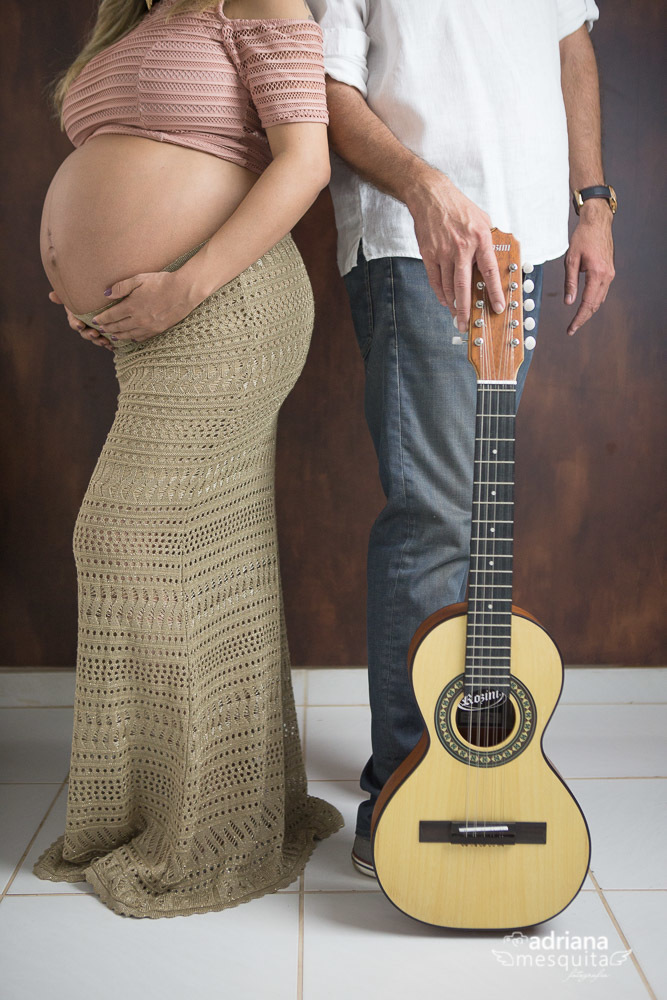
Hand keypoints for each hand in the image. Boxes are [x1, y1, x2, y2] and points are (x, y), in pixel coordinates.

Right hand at [48, 289, 113, 350]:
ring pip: (96, 338)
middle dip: (90, 335)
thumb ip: (64, 296)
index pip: (74, 323)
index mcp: (77, 318)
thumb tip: (51, 295)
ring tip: (105, 341)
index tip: (80, 324)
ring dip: (99, 341)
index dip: (76, 324)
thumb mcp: (76, 294)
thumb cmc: (86, 294)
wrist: (103, 298)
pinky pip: (106, 340)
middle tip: (95, 334)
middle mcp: (85, 326)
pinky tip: (113, 346)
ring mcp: (95, 330)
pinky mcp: (105, 333)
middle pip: (85, 333)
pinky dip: (109, 344)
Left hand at [88, 269, 195, 343]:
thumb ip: (121, 287)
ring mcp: (149, 326)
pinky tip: (131, 338)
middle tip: (100, 329)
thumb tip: (106, 294)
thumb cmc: (162, 282)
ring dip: (118, 336)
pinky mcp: (158, 330)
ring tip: (112, 336)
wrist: (184, 291)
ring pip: (129, 335)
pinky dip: (134, 338)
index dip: (101, 319)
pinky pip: (142, 337)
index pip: (111, 316)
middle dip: (107, 328)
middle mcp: (138, 319)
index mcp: (131, 306)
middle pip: (118, 327)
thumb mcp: (139, 279)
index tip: (95, 321)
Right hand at [405, 165, 505, 331]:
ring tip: (457, 315)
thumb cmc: (458, 207)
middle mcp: (462, 248)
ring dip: (453, 304)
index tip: (497, 307)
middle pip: (463, 286)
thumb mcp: (482, 219)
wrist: (430, 196)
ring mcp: (443, 252)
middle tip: (466, 325)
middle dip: (466, 309)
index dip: (494, 292)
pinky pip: (435, 280)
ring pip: (448, 286)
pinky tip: (446, 300)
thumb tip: (495, 259)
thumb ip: (488, 240)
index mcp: (480, 238)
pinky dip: (440, 293)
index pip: (490, 271)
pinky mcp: (429, 254)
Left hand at [564, 202, 614, 335]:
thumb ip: (570, 282)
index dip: (579, 318)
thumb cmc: (583, 238)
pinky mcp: (609, 271)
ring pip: (600, 299)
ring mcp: (610, 274)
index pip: (587, 303)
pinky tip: (585, 305)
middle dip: (583, 318)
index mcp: (597, 274)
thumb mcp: (571, 260)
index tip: (571, 329)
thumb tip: (569, 302)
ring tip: (577, 320)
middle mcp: (607, 276)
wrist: (597, 223)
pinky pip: (601, 291)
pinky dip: (593, 301)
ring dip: (589, 311)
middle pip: (595, 305)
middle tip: (571, 329)